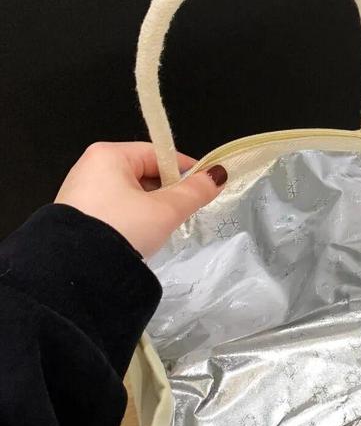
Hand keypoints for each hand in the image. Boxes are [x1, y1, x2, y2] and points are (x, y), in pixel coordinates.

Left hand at [55, 141, 226, 256]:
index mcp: (109, 154)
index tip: (203, 188)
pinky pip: (114, 208)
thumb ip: (194, 192)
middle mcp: (90, 166)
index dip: (185, 170)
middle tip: (184, 212)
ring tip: (162, 227)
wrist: (79, 271)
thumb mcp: (165, 211)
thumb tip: (219, 175)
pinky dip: (131, 218)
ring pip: (129, 193)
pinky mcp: (76, 215)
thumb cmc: (122, 229)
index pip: (158, 154)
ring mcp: (80, 191)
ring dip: (150, 207)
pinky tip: (139, 236)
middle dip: (166, 192)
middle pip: (143, 172)